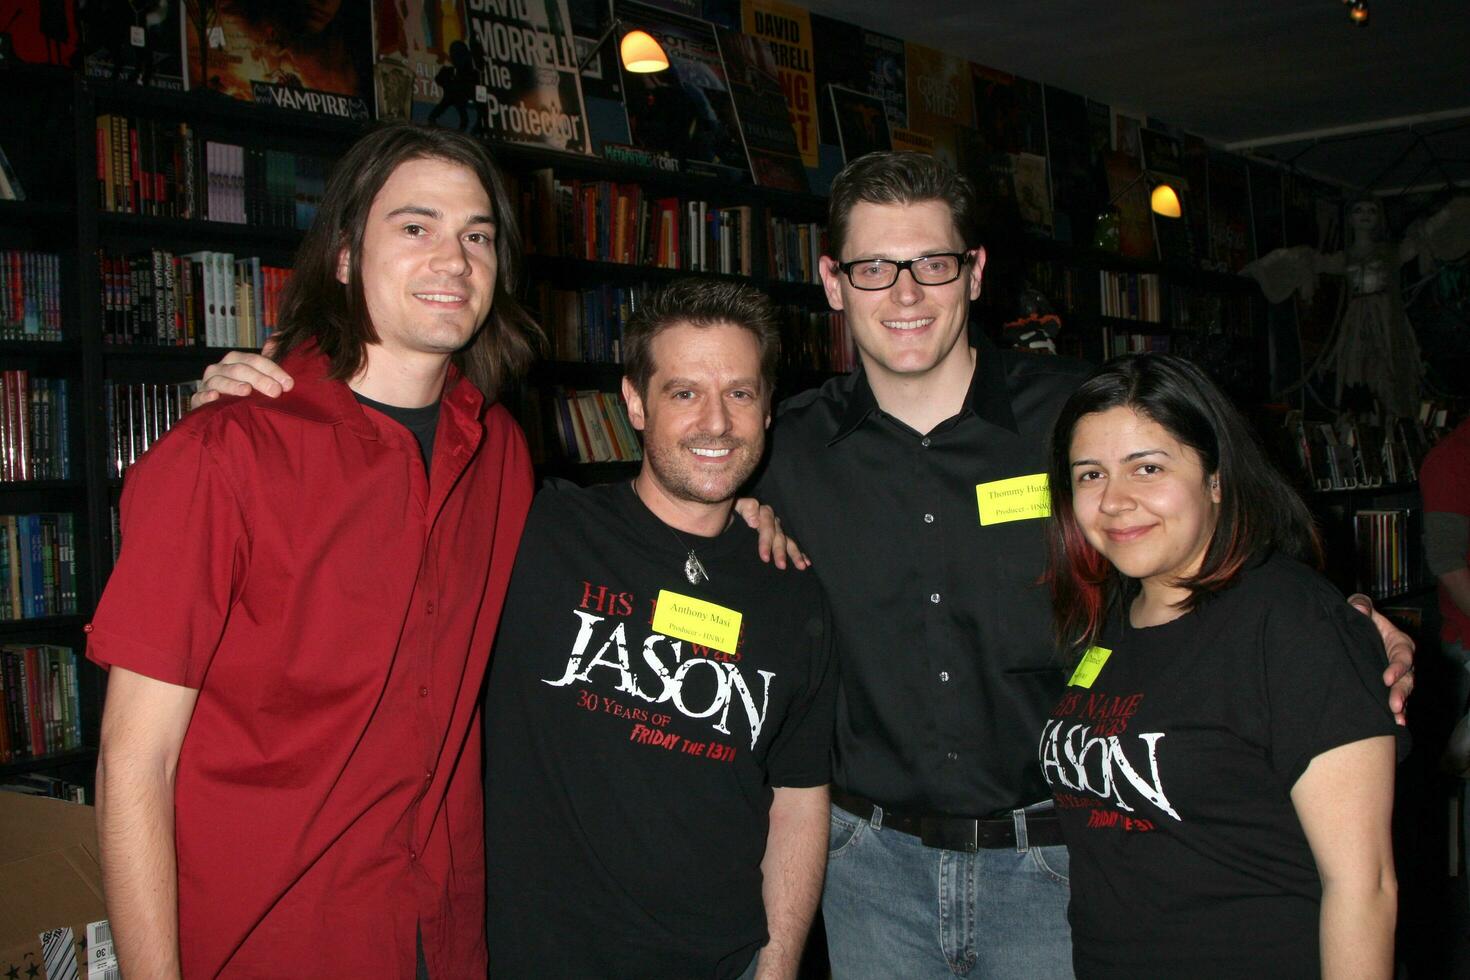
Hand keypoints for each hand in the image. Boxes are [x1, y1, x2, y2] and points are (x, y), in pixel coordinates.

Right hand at [190, 343, 292, 409]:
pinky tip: (215, 396)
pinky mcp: (198, 399)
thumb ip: (267, 360)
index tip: (289, 384)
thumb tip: (278, 336)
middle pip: (240, 369)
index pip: (256, 360)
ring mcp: (208, 383)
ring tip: (247, 390)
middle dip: (259, 379)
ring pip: (220, 380)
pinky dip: (206, 395)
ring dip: (233, 385)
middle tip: (275, 391)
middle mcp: (220, 368)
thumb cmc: (242, 390)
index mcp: (236, 360)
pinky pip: (200, 396)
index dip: (273, 371)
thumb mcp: (257, 375)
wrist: (219, 410)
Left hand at [733, 497, 809, 569]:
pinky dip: (798, 553)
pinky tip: (806, 562)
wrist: (722, 517)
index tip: (764, 557)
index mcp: (759, 512)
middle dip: (780, 551)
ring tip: (801, 566)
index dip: (766, 541)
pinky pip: (790, 544)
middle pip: (778, 534)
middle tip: (780, 565)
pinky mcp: (776, 538)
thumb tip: (755, 522)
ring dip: (794, 553)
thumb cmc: (726, 511)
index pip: (766, 524)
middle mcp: (770, 520)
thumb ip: (744, 508)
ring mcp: (775, 529)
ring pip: (786, 540)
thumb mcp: (734, 506)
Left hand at [1349, 593, 1414, 724]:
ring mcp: (1398, 677)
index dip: (1397, 667)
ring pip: (1404, 693)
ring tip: (1397, 720)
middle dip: (1402, 693)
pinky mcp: (1389, 689)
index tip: (1386, 678)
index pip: (1403, 655)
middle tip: (1394, 706)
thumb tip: (1358, 608)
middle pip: (1407, 679)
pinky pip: (1397, 702)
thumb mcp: (1359, 608)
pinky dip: (1397, 714)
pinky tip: (1395, 725)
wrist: (1348, 634)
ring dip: (1401, 706)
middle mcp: (1402, 662)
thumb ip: (1360, 604)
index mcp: (1398, 642)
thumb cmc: (1358, 619)